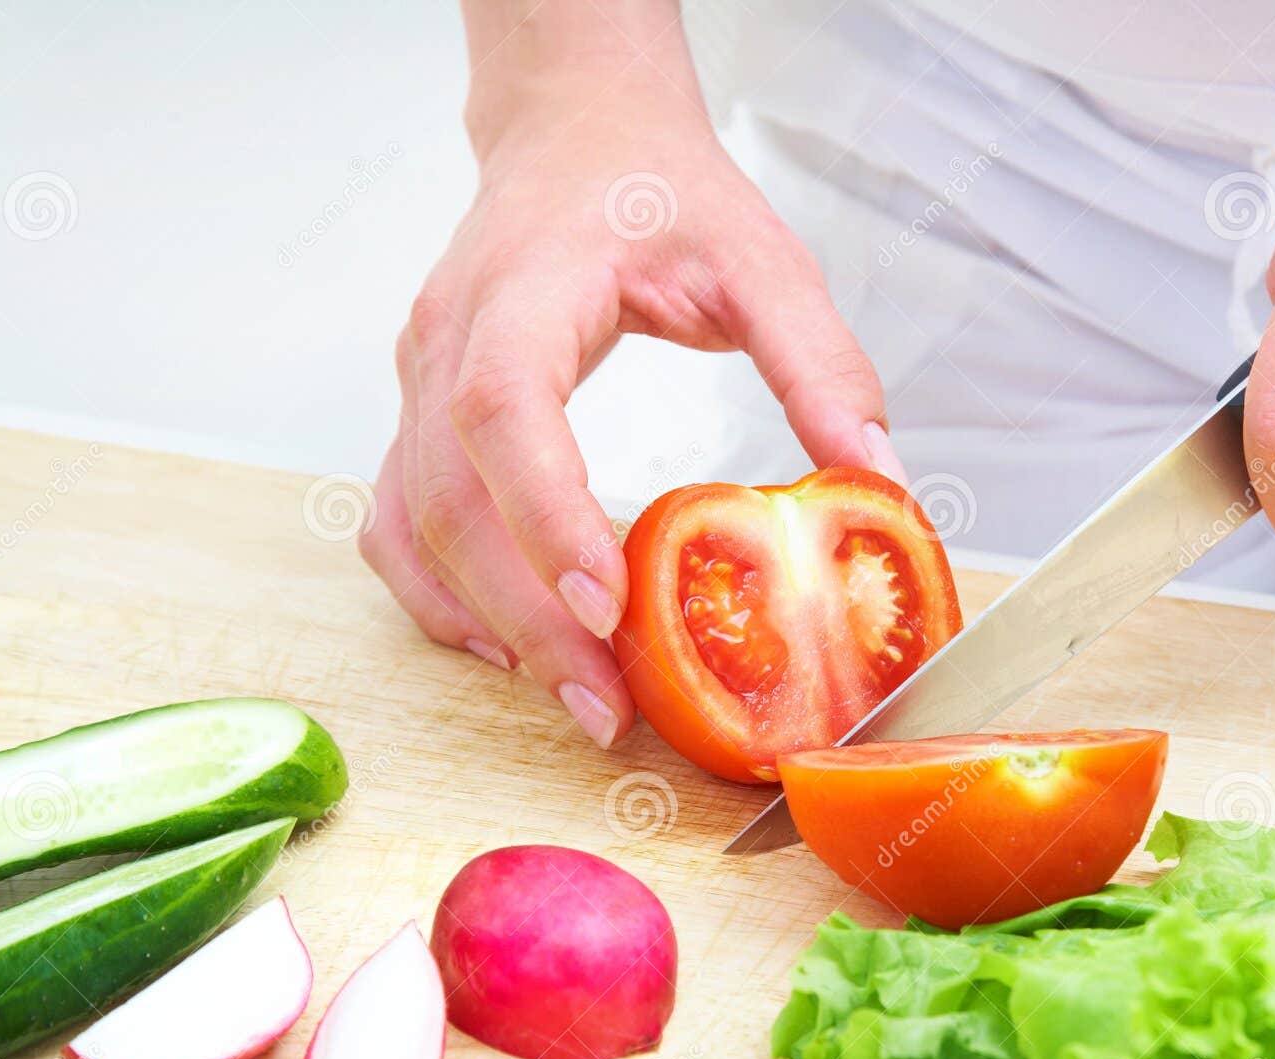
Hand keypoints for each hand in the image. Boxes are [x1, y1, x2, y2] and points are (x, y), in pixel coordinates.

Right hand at [359, 2, 899, 746]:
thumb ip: (819, 361)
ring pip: (413, 528)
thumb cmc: (653, 187)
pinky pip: (399, 527)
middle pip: (451, 501)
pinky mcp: (419, 418)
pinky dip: (444, 597)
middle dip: (526, 619)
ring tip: (570, 695)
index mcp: (522, 289)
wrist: (573, 134)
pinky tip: (508, 643)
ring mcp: (416, 384)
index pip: (503, 409)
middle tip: (604, 708)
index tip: (605, 610)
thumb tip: (875, 475)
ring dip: (482, 623)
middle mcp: (446, 343)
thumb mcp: (761, 257)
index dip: (544, 516)